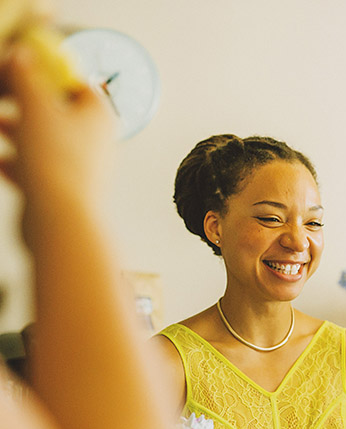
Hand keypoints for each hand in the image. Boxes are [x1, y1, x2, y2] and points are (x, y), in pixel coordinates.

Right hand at [0, 42, 114, 200]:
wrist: (61, 220)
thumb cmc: (56, 161)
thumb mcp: (36, 108)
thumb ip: (28, 79)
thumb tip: (23, 55)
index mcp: (99, 117)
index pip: (79, 87)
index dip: (50, 76)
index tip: (23, 70)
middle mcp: (96, 142)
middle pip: (59, 116)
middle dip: (27, 106)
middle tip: (2, 98)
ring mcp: (81, 168)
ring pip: (46, 143)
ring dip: (18, 132)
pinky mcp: (65, 191)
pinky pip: (38, 171)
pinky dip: (18, 164)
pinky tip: (0, 162)